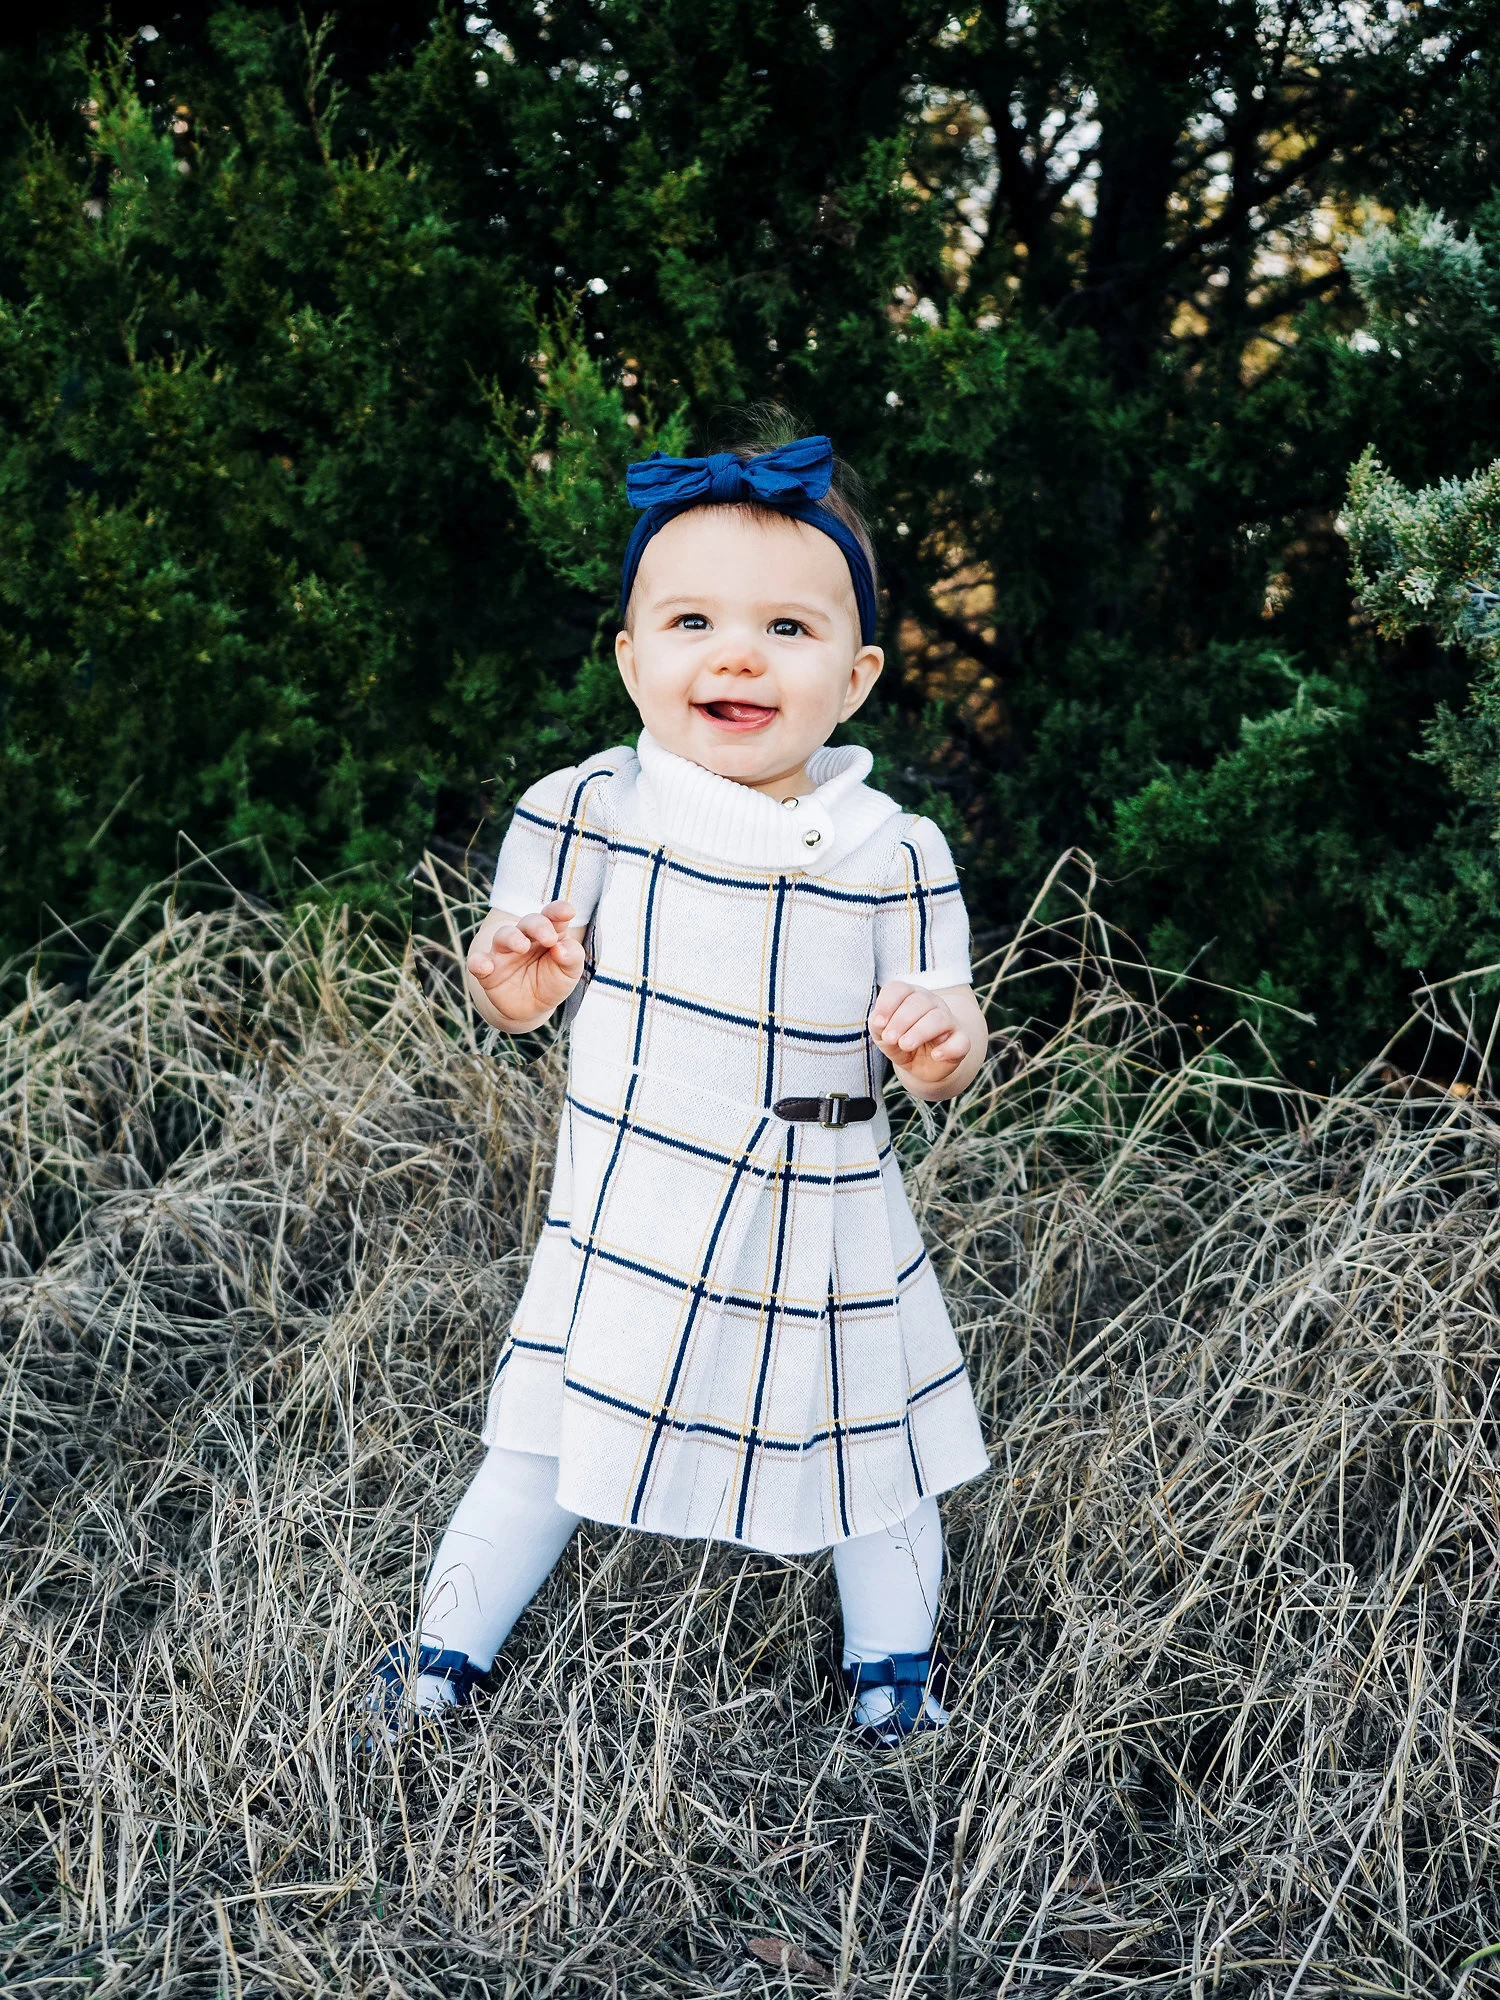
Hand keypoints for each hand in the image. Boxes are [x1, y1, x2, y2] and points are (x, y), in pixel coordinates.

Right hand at [467, 901, 584, 1027]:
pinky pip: (477, 962)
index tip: (568, 911)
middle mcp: (525, 938)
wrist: (531, 1009)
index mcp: (548, 933)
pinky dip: (478, 962)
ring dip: (512, 938)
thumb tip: (561, 948)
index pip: (553, 916)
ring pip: (503, 936)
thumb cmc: (553, 982)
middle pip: (529, 922)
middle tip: (549, 938)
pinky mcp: (488, 971)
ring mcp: (504, 952)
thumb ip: (572, 956)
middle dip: (538, 926)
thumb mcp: (570, 972)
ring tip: (522, 946)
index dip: (558, 911)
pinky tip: (484, 965)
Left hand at [869, 981, 973, 1091]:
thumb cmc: (900, 1041)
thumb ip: (878, 1026)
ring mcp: (948, 1021)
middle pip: (919, 1002)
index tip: (878, 1023)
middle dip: (901, 1020)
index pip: (899, 989)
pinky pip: (961, 1041)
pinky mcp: (960, 1041)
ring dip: (920, 1032)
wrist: (921, 1064)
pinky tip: (935, 1055)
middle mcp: (931, 1003)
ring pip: (939, 1018)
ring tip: (905, 1045)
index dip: (887, 1004)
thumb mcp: (882, 1035)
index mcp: (910, 996)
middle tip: (890, 1038)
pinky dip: (948, 1048)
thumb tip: (879, 1022)